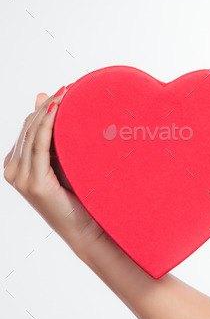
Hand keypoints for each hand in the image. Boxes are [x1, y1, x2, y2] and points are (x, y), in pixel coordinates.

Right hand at [3, 88, 110, 256]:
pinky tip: (57, 109)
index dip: (44, 107)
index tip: (64, 90)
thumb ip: (51, 132)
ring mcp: (21, 178)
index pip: (27, 127)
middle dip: (48, 105)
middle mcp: (13, 171)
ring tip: (67, 93)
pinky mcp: (33, 183)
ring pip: (33, 133)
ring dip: (50, 110)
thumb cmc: (79, 196)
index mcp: (16, 165)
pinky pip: (40, 146)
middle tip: (68, 88)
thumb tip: (42, 95)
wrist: (87, 230)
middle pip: (28, 128)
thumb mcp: (63, 159)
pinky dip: (48, 124)